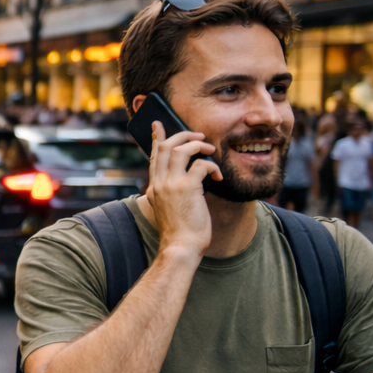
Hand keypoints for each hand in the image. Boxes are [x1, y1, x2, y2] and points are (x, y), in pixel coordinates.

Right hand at [146, 121, 218, 259]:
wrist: (180, 247)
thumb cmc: (179, 233)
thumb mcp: (168, 210)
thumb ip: (170, 194)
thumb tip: (186, 183)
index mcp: (154, 188)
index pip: (155, 157)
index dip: (157, 138)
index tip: (159, 125)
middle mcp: (159, 183)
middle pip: (166, 146)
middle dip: (183, 135)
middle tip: (198, 135)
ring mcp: (171, 184)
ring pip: (181, 149)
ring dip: (198, 145)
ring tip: (211, 149)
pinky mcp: (187, 187)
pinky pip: (201, 165)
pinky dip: (213, 167)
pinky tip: (218, 177)